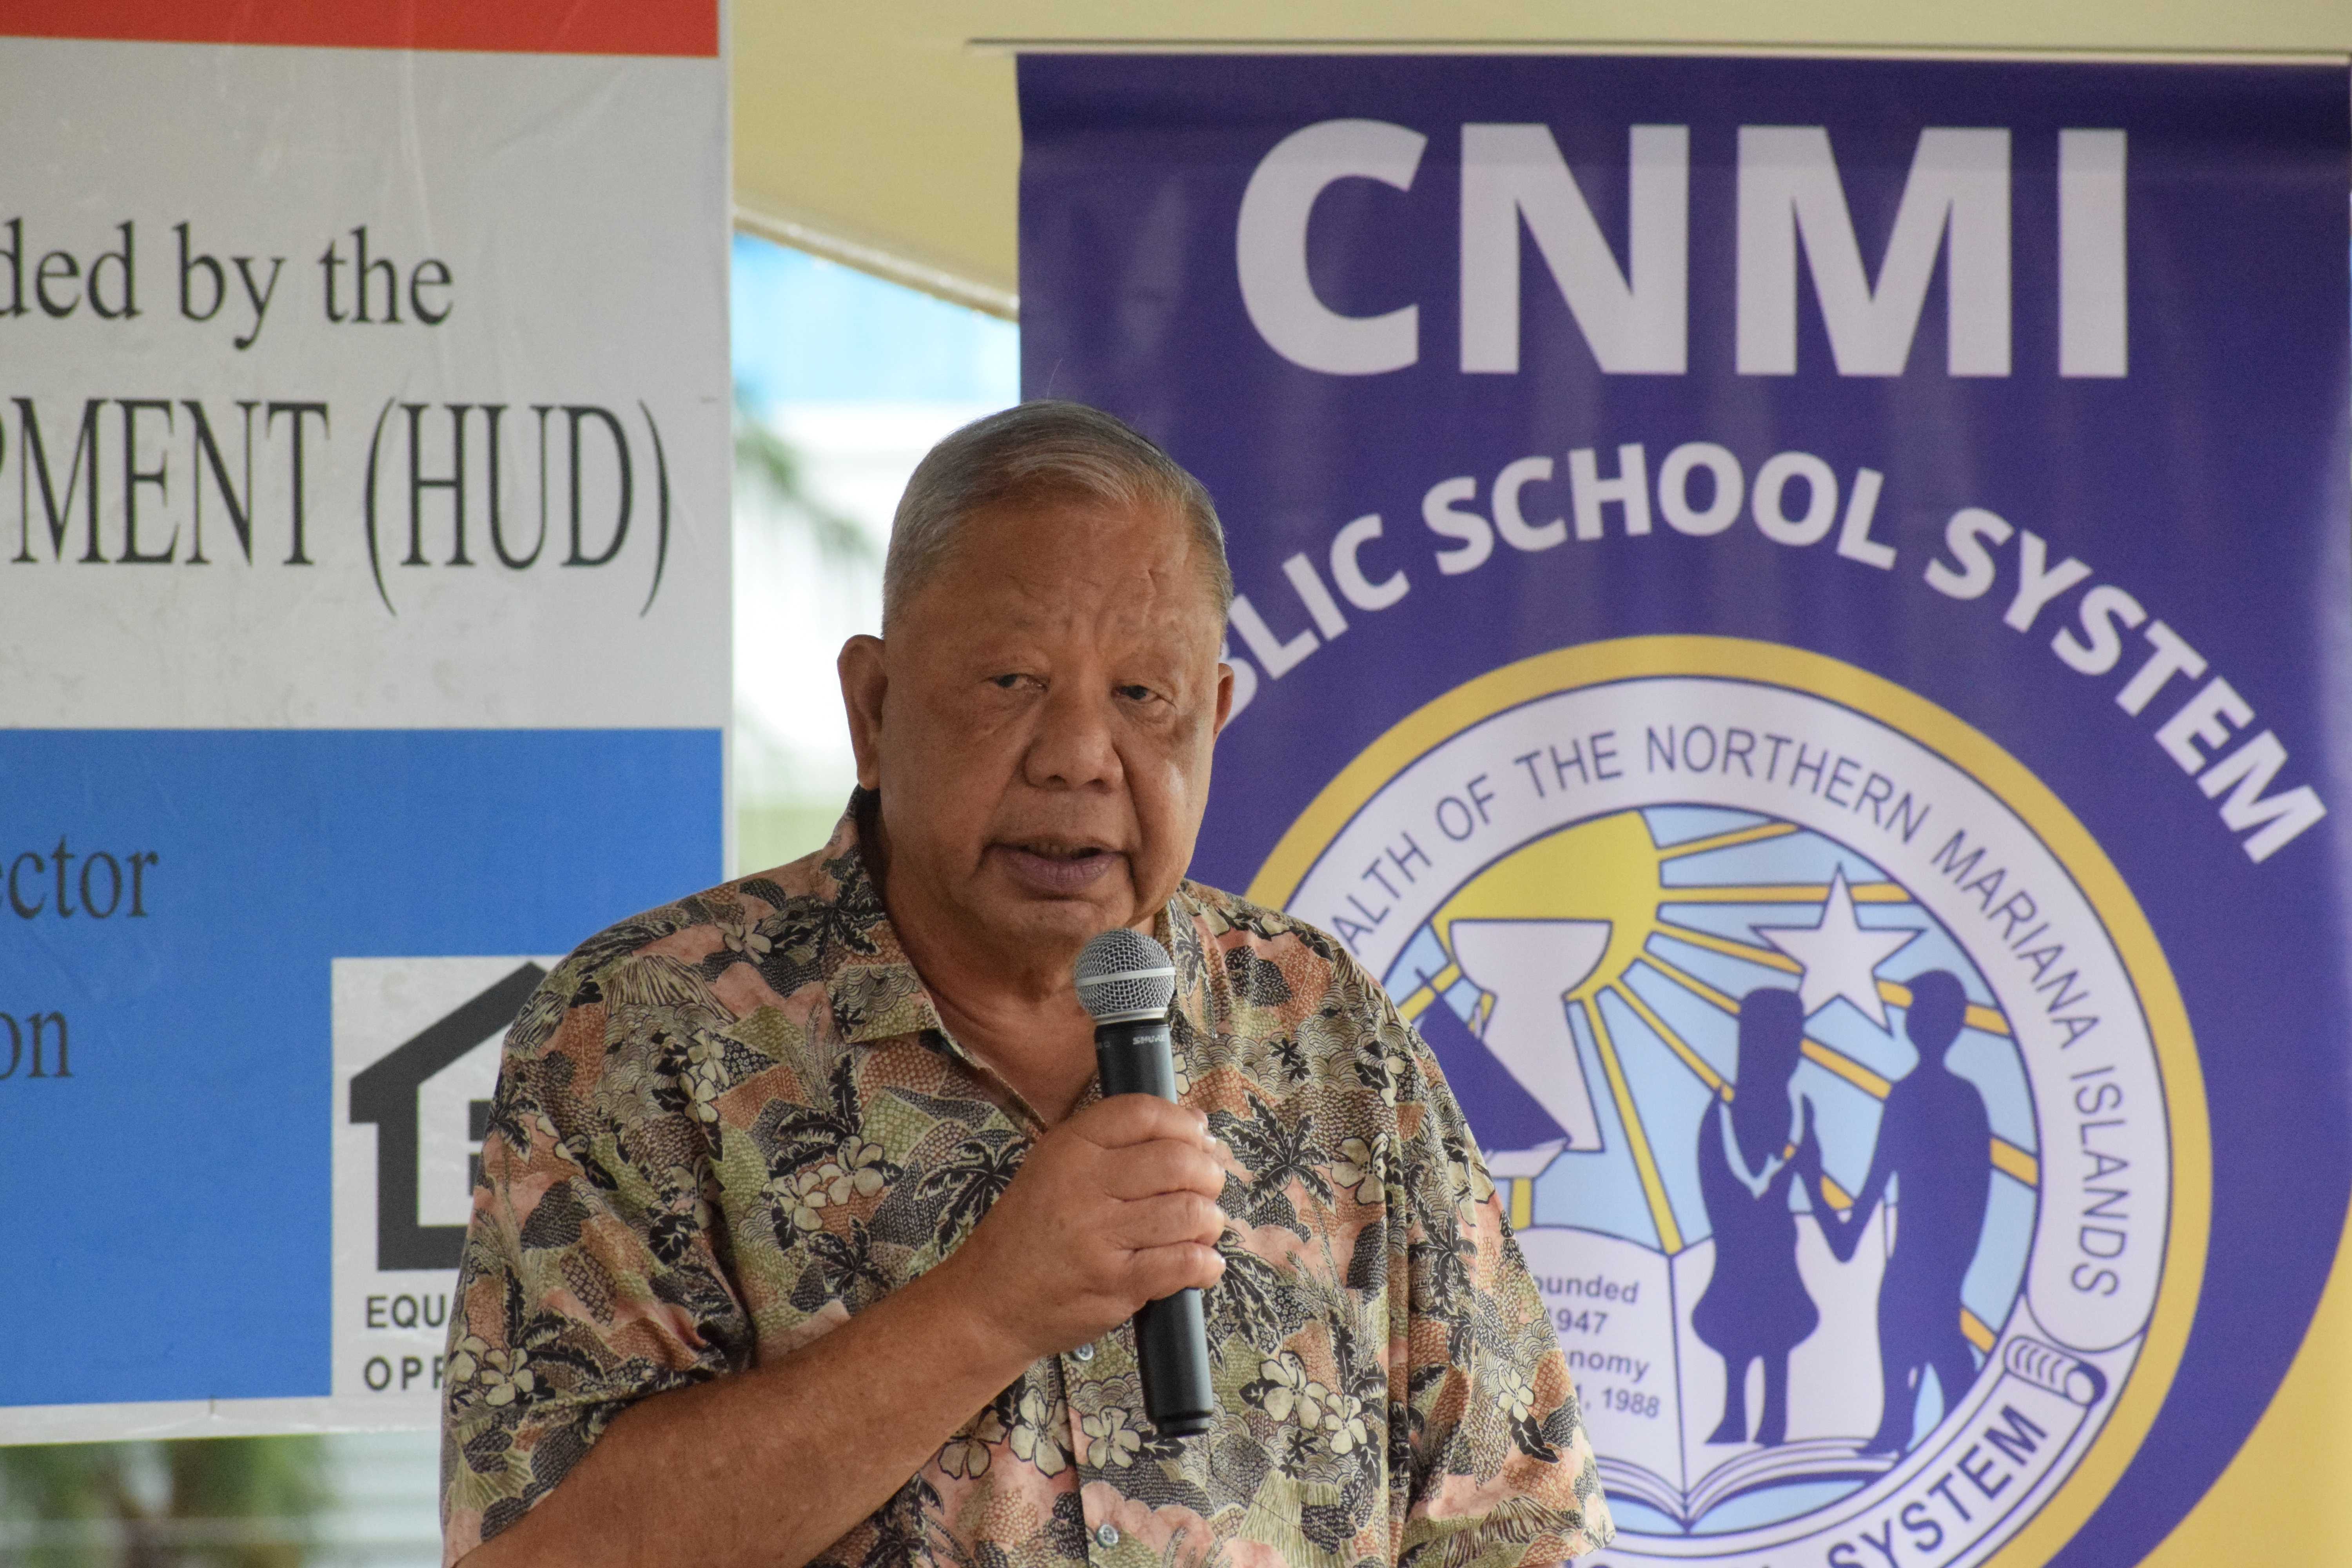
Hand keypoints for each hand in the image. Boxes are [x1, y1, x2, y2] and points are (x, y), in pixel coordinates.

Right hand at [939, 1096, 1227, 1364]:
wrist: (988, 1302)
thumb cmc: (1030, 1233)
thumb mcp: (1056, 1167)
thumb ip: (1120, 1142)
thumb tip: (1196, 1120)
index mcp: (1070, 1148)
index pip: (1144, 1113)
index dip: (1185, 1123)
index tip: (1199, 1140)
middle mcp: (1084, 1185)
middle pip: (1178, 1160)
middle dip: (1208, 1174)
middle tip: (1206, 1189)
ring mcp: (1100, 1236)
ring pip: (1190, 1212)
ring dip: (1210, 1221)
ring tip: (1200, 1229)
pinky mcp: (1115, 1284)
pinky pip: (1185, 1263)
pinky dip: (1206, 1264)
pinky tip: (1200, 1264)